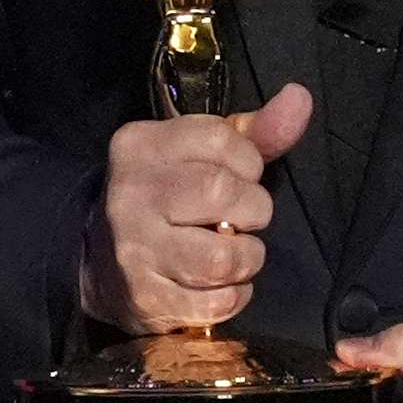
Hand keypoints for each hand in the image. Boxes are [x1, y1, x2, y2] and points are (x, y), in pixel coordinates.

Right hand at [82, 82, 311, 331]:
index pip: (220, 139)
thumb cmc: (169, 198)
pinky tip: (220, 284)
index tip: (242, 177)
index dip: (249, 162)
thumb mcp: (203, 155)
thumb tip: (300, 98)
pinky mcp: (146, 299)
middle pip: (223, 193)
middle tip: (243, 219)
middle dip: (253, 210)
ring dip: (247, 258)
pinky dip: (234, 296)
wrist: (102, 265)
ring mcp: (134, 249)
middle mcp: (131, 193)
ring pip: (222, 257)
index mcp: (141, 146)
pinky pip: (217, 303)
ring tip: (236, 252)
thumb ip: (256, 130)